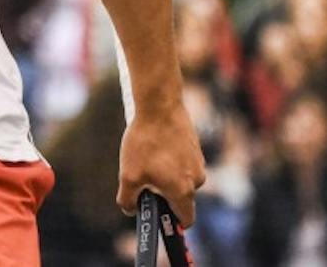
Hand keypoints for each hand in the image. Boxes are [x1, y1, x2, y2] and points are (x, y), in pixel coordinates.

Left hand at [117, 100, 206, 227]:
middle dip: (161, 194)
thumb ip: (128, 199)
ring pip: (180, 178)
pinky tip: (154, 145)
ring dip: (164, 174)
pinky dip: (169, 159)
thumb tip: (130, 209)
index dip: (171, 222)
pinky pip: (181, 162)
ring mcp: (198, 162)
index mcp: (184, 191)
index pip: (186, 220)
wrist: (159, 105)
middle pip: (180, 198)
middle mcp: (197, 179)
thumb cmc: (144, 142)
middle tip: (143, 179)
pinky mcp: (195, 147)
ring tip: (147, 156)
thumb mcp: (128, 175)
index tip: (156, 215)